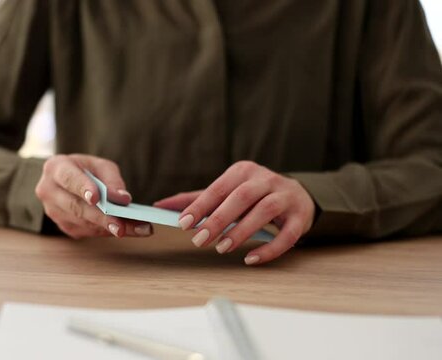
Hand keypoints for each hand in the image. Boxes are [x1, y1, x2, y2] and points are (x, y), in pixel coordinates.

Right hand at [35, 154, 151, 238]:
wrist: (65, 180)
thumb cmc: (84, 169)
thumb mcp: (99, 165)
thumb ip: (111, 178)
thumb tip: (123, 198)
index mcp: (55, 168)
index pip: (69, 179)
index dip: (83, 188)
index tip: (97, 198)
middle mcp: (48, 191)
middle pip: (76, 207)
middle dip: (102, 218)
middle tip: (123, 226)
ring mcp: (53, 211)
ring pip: (82, 223)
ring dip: (109, 228)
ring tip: (137, 229)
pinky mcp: (63, 226)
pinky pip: (86, 231)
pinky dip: (106, 231)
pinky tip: (127, 230)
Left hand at [154, 161, 314, 264]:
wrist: (298, 196)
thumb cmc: (253, 196)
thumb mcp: (227, 192)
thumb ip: (196, 199)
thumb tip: (161, 206)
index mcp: (244, 171)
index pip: (219, 187)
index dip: (201, 205)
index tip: (183, 223)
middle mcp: (266, 180)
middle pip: (242, 197)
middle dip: (219, 219)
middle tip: (200, 240)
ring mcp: (286, 197)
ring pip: (264, 211)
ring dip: (241, 231)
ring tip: (222, 248)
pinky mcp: (300, 217)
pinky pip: (287, 234)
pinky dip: (269, 248)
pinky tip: (251, 259)